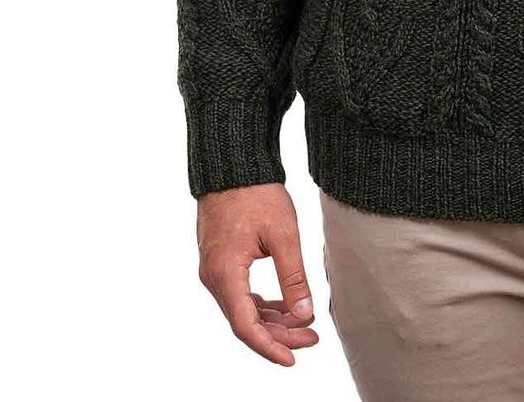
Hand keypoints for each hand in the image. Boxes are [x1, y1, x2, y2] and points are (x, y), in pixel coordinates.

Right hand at [195, 182, 320, 364]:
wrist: (234, 165)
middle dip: (278, 334)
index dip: (269, 347)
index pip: (245, 326)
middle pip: (244, 321)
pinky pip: (239, 294)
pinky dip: (261, 304)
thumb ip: (294, 278)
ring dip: (271, 320)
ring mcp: (214, 270)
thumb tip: (305, 315)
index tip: (292, 359)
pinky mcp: (220, 262)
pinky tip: (284, 306)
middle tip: (311, 338)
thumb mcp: (284, 235)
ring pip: (242, 309)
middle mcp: (213, 277)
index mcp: (225, 273)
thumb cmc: (257, 194)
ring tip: (304, 324)